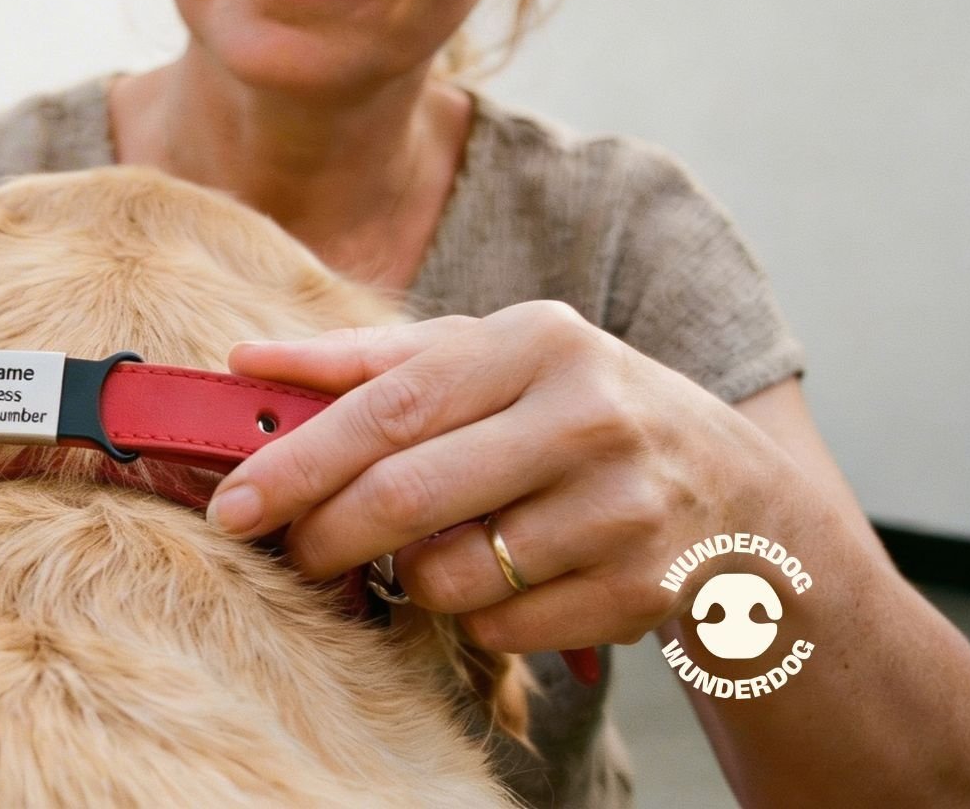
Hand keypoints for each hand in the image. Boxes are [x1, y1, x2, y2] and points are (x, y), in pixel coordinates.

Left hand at [206, 300, 789, 652]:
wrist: (738, 495)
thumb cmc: (574, 412)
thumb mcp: (490, 359)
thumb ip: (368, 360)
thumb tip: (244, 361)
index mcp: (538, 341)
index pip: (389, 407)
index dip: (298, 463)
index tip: (231, 505)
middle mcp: (589, 415)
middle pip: (408, 496)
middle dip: (327, 536)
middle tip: (294, 552)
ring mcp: (625, 507)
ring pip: (451, 576)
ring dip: (417, 579)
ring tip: (451, 547)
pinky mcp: (645, 590)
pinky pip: (503, 629)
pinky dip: (482, 618)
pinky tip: (515, 579)